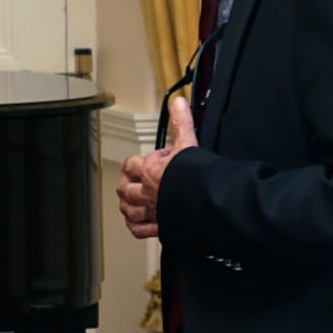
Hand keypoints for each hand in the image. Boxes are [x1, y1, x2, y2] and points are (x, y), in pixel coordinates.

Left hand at [115, 95, 197, 238]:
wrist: (208, 202)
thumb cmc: (197, 177)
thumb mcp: (189, 143)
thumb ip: (182, 122)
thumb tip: (179, 103)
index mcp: (151, 170)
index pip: (132, 164)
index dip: (139, 161)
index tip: (153, 160)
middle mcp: (147, 192)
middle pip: (124, 188)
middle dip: (125, 184)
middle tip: (130, 181)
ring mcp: (152, 210)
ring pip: (128, 209)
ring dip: (126, 206)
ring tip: (129, 202)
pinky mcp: (160, 226)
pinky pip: (140, 229)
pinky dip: (135, 227)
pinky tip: (136, 224)